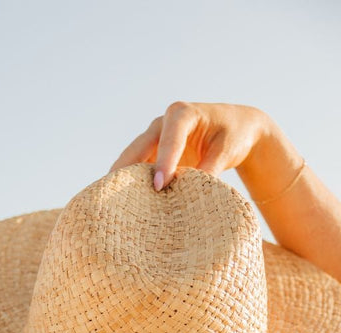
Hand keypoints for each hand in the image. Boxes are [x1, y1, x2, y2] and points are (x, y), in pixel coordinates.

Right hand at [108, 101, 340, 285]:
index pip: (169, 138)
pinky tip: (121, 206)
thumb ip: (209, 169)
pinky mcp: (152, 154)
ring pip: (130, 160)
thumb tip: (191, 196)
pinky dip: (129, 186)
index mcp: (182, 114)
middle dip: (124, 171)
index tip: (159, 187)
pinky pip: (136, 169)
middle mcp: (162, 123)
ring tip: (109, 205)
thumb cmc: (233, 135)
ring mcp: (153, 138)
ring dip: (121, 181)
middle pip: (137, 148)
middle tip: (113, 197)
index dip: (163, 162)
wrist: (236, 128)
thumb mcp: (227, 150)